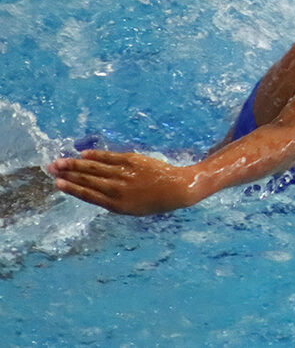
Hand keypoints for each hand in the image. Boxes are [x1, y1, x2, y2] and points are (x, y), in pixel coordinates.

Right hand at [47, 150, 200, 215]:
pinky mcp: (132, 161)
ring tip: (60, 161)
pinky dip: (96, 155)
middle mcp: (118, 190)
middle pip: (87, 180)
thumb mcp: (131, 208)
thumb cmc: (153, 201)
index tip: (57, 184)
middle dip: (68, 174)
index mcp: (116, 205)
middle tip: (51, 168)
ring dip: (76, 164)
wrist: (177, 189)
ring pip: (95, 168)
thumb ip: (111, 200)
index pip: (88, 195)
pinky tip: (83, 153)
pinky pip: (110, 157)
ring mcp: (124, 174)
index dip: (72, 188)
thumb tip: (92, 190)